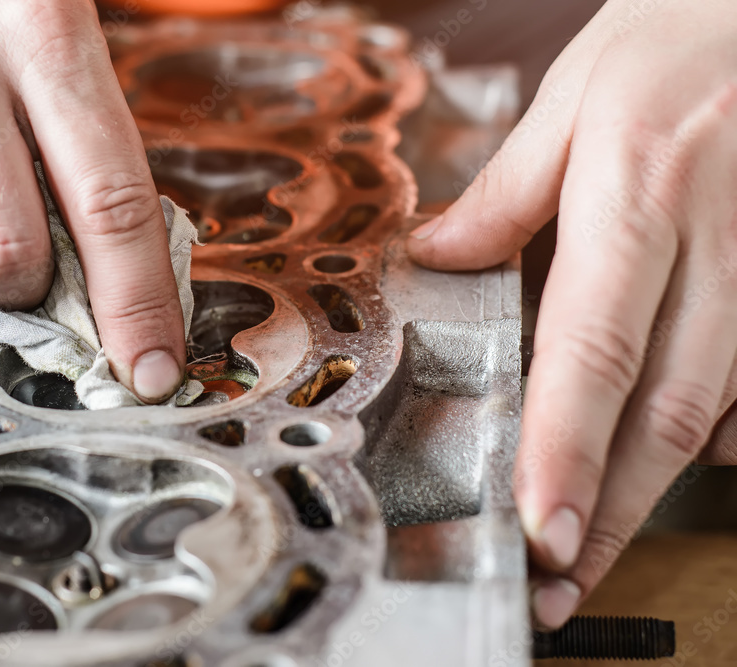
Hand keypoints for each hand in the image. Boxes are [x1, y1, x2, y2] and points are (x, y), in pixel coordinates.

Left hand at [406, 0, 736, 626]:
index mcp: (642, 194)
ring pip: (716, 410)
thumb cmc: (683, 35)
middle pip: (664, 409)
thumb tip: (435, 256)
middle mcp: (718, 246)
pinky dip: (712, 434)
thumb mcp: (576, 94)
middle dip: (611, 509)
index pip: (595, 346)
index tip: (541, 525)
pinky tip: (663, 463)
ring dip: (653, 487)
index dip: (567, 446)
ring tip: (593, 543)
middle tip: (561, 577)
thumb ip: (505, 192)